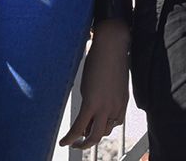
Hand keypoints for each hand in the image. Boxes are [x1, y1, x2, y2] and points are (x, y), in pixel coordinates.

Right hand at [60, 19, 128, 147]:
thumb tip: (93, 100)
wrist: (112, 44)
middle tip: (80, 142)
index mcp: (121, 102)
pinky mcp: (92, 102)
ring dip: (82, 143)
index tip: (89, 123)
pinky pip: (80, 126)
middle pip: (104, 133)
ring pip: (94, 135)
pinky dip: (71, 137)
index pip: (113, 124)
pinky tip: (64, 142)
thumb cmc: (111, 56)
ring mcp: (105, 106)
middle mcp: (116, 107)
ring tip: (71, 143)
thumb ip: (106, 92)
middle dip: (91, 140)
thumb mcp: (112, 79)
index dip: (100, 126)